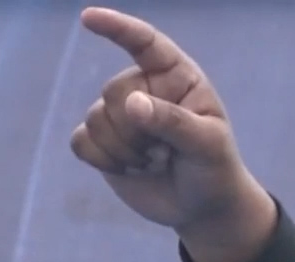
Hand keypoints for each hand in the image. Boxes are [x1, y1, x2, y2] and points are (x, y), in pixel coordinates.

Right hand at [70, 8, 276, 261]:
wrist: (202, 209)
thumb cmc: (214, 169)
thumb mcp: (207, 146)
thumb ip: (173, 122)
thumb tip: (131, 103)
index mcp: (176, 76)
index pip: (145, 43)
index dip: (118, 28)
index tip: (88, 18)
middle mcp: (145, 87)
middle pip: (115, 93)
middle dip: (136, 130)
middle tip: (166, 153)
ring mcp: (120, 114)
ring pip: (96, 118)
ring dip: (123, 150)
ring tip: (153, 162)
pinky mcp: (102, 141)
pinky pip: (81, 140)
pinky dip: (102, 159)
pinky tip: (128, 169)